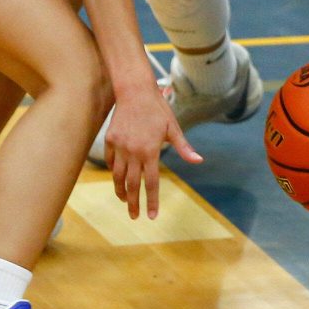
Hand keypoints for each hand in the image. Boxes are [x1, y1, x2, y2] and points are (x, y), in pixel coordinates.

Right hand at [102, 84, 202, 219]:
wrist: (135, 91)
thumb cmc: (157, 109)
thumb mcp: (173, 127)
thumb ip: (184, 147)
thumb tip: (198, 161)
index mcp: (150, 151)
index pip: (151, 183)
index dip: (151, 201)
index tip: (152, 216)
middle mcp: (133, 152)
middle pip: (132, 185)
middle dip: (133, 204)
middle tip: (135, 216)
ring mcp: (120, 147)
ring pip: (118, 176)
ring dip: (121, 191)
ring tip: (125, 200)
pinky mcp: (110, 140)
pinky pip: (112, 162)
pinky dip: (115, 172)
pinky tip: (119, 179)